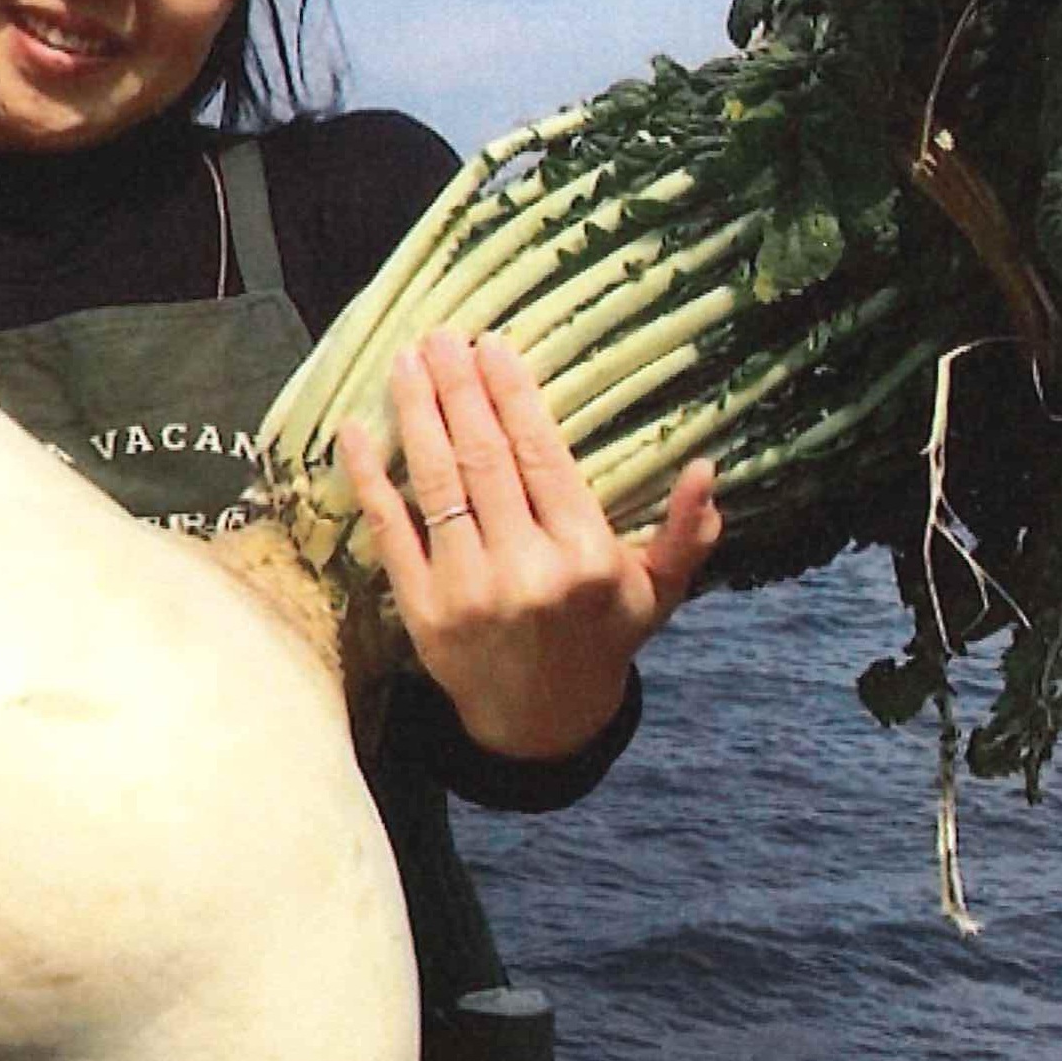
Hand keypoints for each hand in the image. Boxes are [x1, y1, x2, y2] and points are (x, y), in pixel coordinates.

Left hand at [339, 329, 721, 759]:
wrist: (543, 724)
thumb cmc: (602, 638)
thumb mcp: (658, 592)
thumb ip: (684, 534)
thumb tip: (706, 471)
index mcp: (585, 557)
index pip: (541, 456)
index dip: (512, 395)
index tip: (493, 346)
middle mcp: (526, 571)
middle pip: (484, 458)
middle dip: (459, 388)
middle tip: (442, 336)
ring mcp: (468, 590)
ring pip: (437, 483)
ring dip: (416, 414)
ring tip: (404, 361)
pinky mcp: (421, 611)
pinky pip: (390, 532)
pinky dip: (369, 478)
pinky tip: (355, 431)